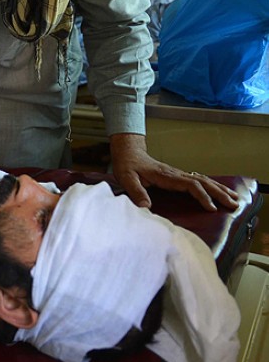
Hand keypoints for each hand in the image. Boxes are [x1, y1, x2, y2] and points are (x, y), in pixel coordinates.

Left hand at [109, 133, 238, 210]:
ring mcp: (179, 174)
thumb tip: (146, 207)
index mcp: (166, 176)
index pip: (190, 185)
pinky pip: (200, 181)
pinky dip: (213, 186)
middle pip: (203, 182)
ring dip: (220, 189)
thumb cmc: (128, 166)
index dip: (202, 196)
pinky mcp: (178, 177)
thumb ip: (135, 191)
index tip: (212, 208)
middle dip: (219, 193)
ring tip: (235, 199)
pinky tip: (220, 192)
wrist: (129, 153)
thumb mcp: (126, 178)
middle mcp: (176, 174)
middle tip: (234, 204)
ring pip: (204, 180)